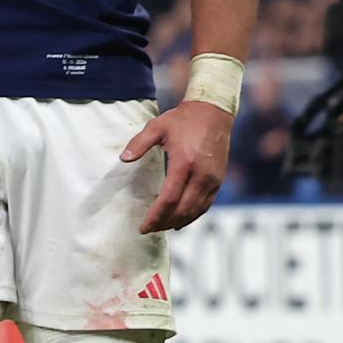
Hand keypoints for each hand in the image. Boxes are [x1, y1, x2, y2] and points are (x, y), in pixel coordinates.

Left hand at [122, 101, 231, 233]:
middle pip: (183, 209)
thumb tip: (124, 159)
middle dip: (165, 223)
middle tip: (149, 229)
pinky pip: (206, 204)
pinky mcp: (219, 179)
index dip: (155, 216)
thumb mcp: (157, 126)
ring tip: (162, 227)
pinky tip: (181, 220)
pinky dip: (193, 215)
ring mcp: (213, 179)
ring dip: (179, 222)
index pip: (169, 199)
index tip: (143, 226)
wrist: (213, 112)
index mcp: (184, 163)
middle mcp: (202, 175)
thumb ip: (139, 143)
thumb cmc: (183, 119)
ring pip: (196, 210)